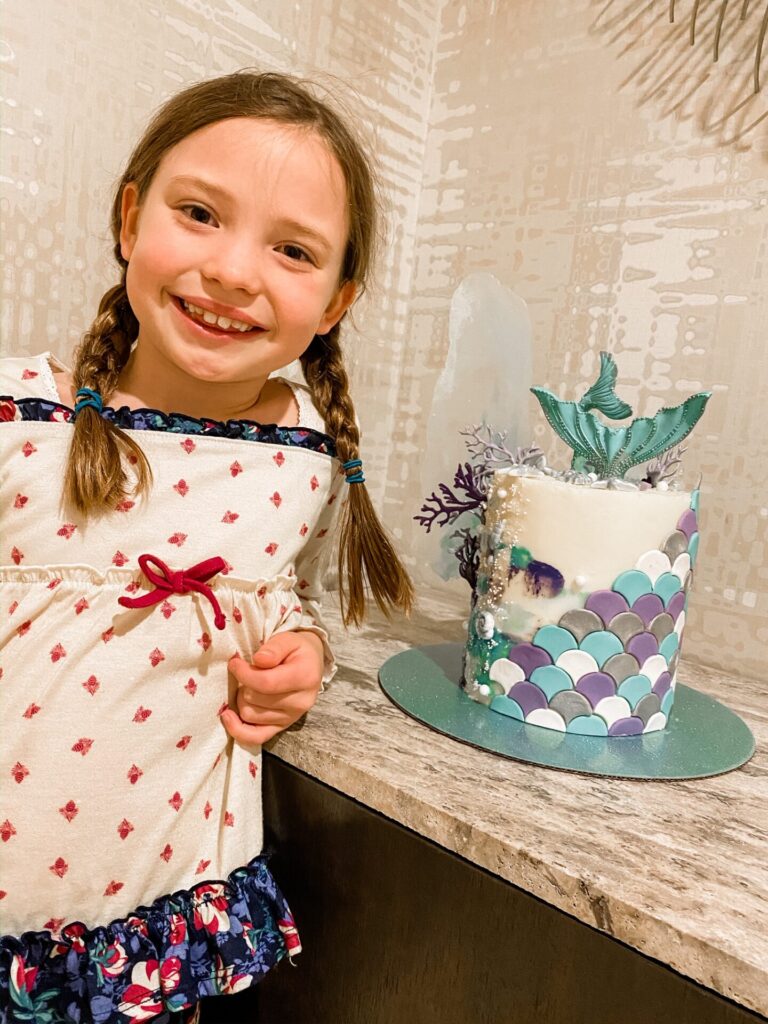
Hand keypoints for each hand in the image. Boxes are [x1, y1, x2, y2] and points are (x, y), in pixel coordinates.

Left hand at [220, 630, 324, 745]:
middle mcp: (300, 702)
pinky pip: (255, 737)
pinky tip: (228, 716)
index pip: (265, 682)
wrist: (310, 664)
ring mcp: (291, 718)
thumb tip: (259, 660)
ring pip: (250, 715)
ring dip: (242, 699)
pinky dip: (238, 729)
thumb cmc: (296, 650)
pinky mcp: (282, 727)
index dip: (244, 673)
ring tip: (250, 686)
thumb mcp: (288, 639)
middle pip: (254, 699)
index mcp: (305, 677)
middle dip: (244, 683)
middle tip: (247, 671)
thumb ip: (274, 648)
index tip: (234, 663)